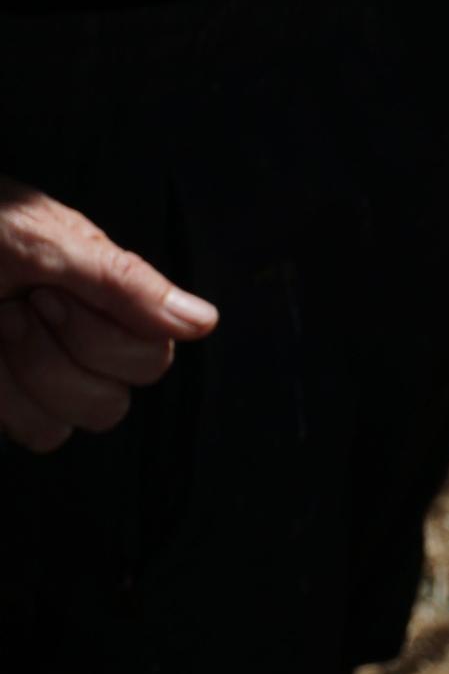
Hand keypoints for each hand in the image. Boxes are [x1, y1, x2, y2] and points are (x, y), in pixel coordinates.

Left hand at [0, 176, 218, 451]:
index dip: (106, 339)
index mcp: (105, 298)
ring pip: (77, 421)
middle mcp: (83, 342)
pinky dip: (7, 399)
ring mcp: (44, 376)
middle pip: (118, 399)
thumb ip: (124, 283)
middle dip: (61, 356)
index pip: (153, 357)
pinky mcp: (9, 400)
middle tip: (21, 306)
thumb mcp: (43, 239)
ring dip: (28, 375)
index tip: (49, 294)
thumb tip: (205, 323)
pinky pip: (38, 433)